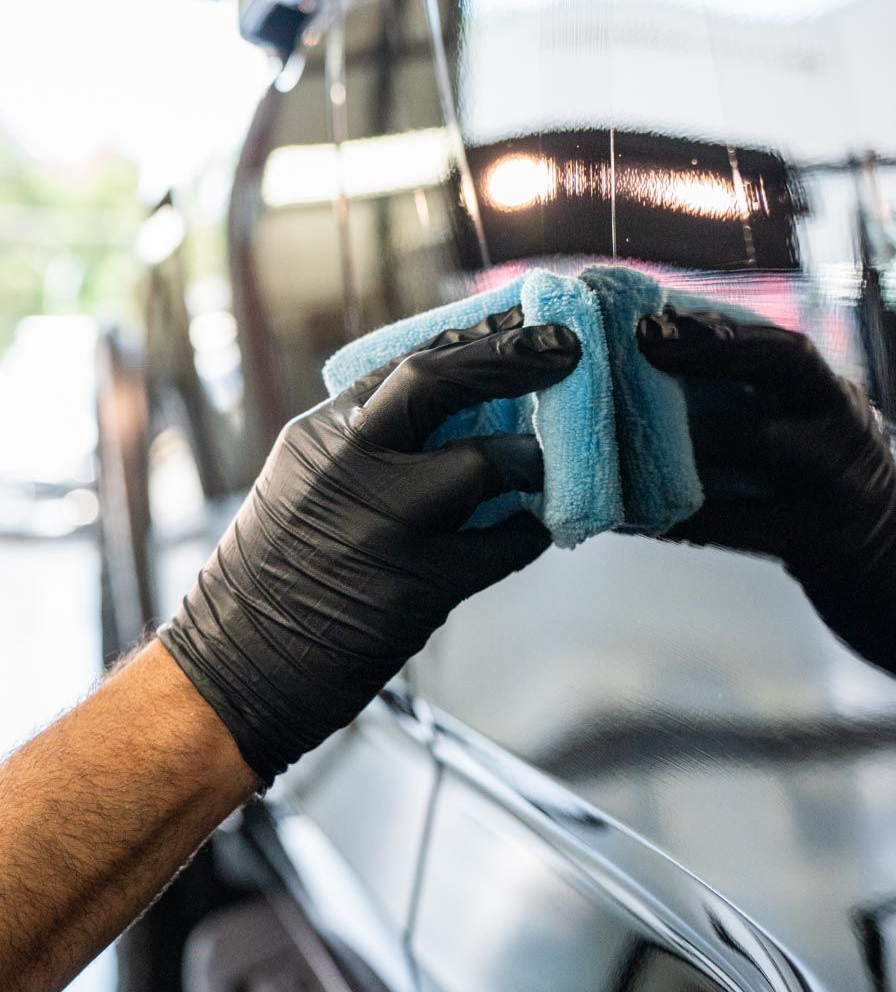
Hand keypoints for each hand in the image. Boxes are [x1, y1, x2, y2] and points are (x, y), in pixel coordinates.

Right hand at [160, 309, 578, 780]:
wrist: (235, 670)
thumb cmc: (277, 578)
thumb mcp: (303, 486)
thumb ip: (368, 445)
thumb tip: (462, 413)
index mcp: (321, 434)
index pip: (405, 363)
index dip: (474, 338)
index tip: (523, 321)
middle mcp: (348, 464)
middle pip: (437, 380)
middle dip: (509, 357)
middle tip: (564, 348)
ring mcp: (382, 524)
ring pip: (484, 464)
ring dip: (528, 464)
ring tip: (540, 471)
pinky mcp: (416, 585)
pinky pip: (503, 545)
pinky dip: (526, 534)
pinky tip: (527, 532)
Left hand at [638, 308, 895, 696]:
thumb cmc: (838, 511)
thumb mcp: (821, 448)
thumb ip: (769, 416)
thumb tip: (663, 385)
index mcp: (838, 401)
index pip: (785, 343)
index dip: (720, 326)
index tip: (656, 317)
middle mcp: (846, 428)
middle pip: (786, 360)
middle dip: (712, 346)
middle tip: (642, 346)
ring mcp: (840, 483)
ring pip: (758, 437)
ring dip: (685, 434)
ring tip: (623, 431)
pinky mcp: (822, 542)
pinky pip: (737, 521)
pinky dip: (680, 515)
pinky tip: (631, 515)